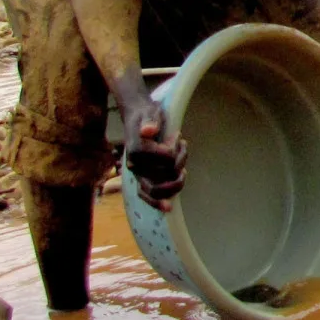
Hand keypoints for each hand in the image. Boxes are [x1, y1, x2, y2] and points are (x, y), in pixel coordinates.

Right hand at [122, 95, 187, 211]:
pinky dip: (158, 201)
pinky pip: (147, 194)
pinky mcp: (142, 176)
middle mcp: (135, 164)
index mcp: (137, 150)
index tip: (177, 136)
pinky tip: (168, 207)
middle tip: (184, 166)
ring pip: (154, 191)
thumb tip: (149, 131)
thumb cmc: (146, 115)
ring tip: (183, 172)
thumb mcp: (150, 112)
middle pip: (158, 182)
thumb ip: (150, 122)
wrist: (137, 117)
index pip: (166, 157)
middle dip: (177, 176)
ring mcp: (138, 172)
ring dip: (174, 185)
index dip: (175, 150)